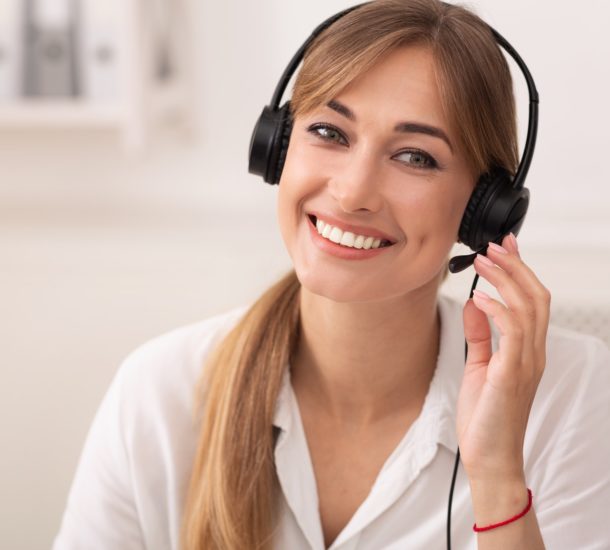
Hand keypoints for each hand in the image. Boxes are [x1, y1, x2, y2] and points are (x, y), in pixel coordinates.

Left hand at [455, 233, 550, 484]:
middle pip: (536, 296)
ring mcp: (525, 363)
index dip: (521, 270)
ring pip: (528, 307)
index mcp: (527, 350)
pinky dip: (497, 309)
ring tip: (483, 261)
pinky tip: (480, 297)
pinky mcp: (511, 373)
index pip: (532, 300)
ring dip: (505, 279)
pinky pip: (512, 331)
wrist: (489, 457)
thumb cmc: (486, 416)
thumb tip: (475, 304)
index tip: (505, 246)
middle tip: (493, 245)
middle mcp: (532, 353)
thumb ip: (480, 335)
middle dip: (515, 266)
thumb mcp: (480, 366)